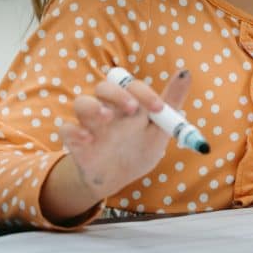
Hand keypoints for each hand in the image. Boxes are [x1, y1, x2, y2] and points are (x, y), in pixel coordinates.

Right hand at [41, 69, 191, 221]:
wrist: (117, 179)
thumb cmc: (139, 150)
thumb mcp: (159, 130)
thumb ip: (171, 101)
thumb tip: (186, 72)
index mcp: (128, 104)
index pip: (132, 85)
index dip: (145, 92)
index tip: (159, 109)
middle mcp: (107, 108)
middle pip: (104, 87)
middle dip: (117, 94)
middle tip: (132, 109)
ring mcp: (89, 124)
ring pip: (81, 102)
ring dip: (92, 107)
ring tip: (107, 118)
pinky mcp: (75, 140)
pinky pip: (66, 129)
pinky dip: (75, 132)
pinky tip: (88, 140)